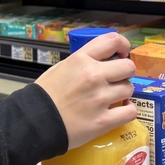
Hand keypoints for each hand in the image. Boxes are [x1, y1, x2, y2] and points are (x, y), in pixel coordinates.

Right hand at [36, 33, 136, 149]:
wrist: (33, 123)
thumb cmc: (44, 96)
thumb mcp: (60, 68)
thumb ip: (82, 62)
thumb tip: (100, 61)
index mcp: (81, 60)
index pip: (112, 40)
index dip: (123, 45)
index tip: (122, 52)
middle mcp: (93, 76)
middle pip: (128, 66)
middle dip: (125, 72)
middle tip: (117, 79)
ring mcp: (100, 99)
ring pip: (129, 89)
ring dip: (123, 93)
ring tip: (113, 98)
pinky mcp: (103, 121)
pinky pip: (130, 112)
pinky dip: (128, 111)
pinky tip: (121, 110)